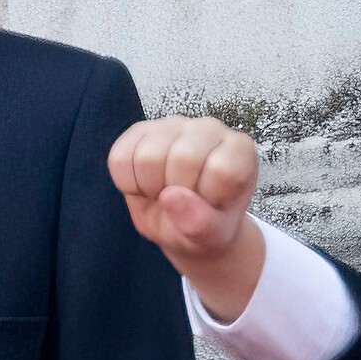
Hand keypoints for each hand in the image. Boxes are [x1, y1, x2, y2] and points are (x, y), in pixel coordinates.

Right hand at [108, 116, 264, 321]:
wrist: (181, 224)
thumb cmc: (205, 224)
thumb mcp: (212, 235)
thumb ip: (200, 222)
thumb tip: (170, 196)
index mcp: (240, 149)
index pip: (222, 169)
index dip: (209, 196)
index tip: (212, 204)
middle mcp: (210, 128)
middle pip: (183, 157)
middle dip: (178, 193)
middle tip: (185, 201)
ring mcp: (173, 124)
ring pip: (147, 156)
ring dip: (151, 188)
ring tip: (166, 194)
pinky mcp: (140, 129)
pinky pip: (120, 158)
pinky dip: (128, 183)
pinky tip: (147, 185)